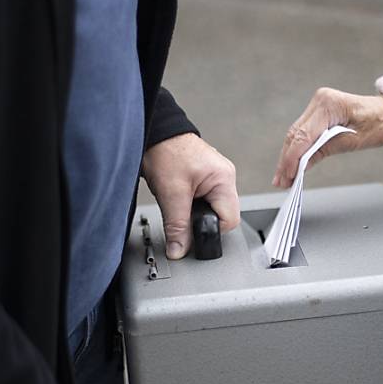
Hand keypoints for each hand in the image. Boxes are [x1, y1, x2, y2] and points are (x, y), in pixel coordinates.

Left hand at [142, 133, 239, 259]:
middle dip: (200, 220)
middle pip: (221, 216)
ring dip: (194, 212)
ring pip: (211, 209)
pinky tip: (179, 198)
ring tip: (178, 202)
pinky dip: (190, 204)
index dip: (209, 230)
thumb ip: (177, 226)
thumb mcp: (171, 194)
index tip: (191, 232)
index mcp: (224, 178)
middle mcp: (224, 177)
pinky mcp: (204, 177)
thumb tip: (179, 250)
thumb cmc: (165, 151)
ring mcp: (215, 176)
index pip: (229, 220)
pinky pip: (203, 200)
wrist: (153, 133)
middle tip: (181, 213)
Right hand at [273, 87, 382, 188]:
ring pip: (295, 135)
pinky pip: (303, 133)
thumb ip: (325, 150)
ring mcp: (317, 106)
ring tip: (282, 178)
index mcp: (328, 104)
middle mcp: (319, 101)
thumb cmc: (379, 123)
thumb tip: (303, 165)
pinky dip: (297, 150)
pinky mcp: (317, 112)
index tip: (287, 176)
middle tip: (280, 182)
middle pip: (295, 135)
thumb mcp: (353, 141)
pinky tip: (291, 165)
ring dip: (288, 157)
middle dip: (286, 160)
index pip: (303, 135)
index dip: (292, 158)